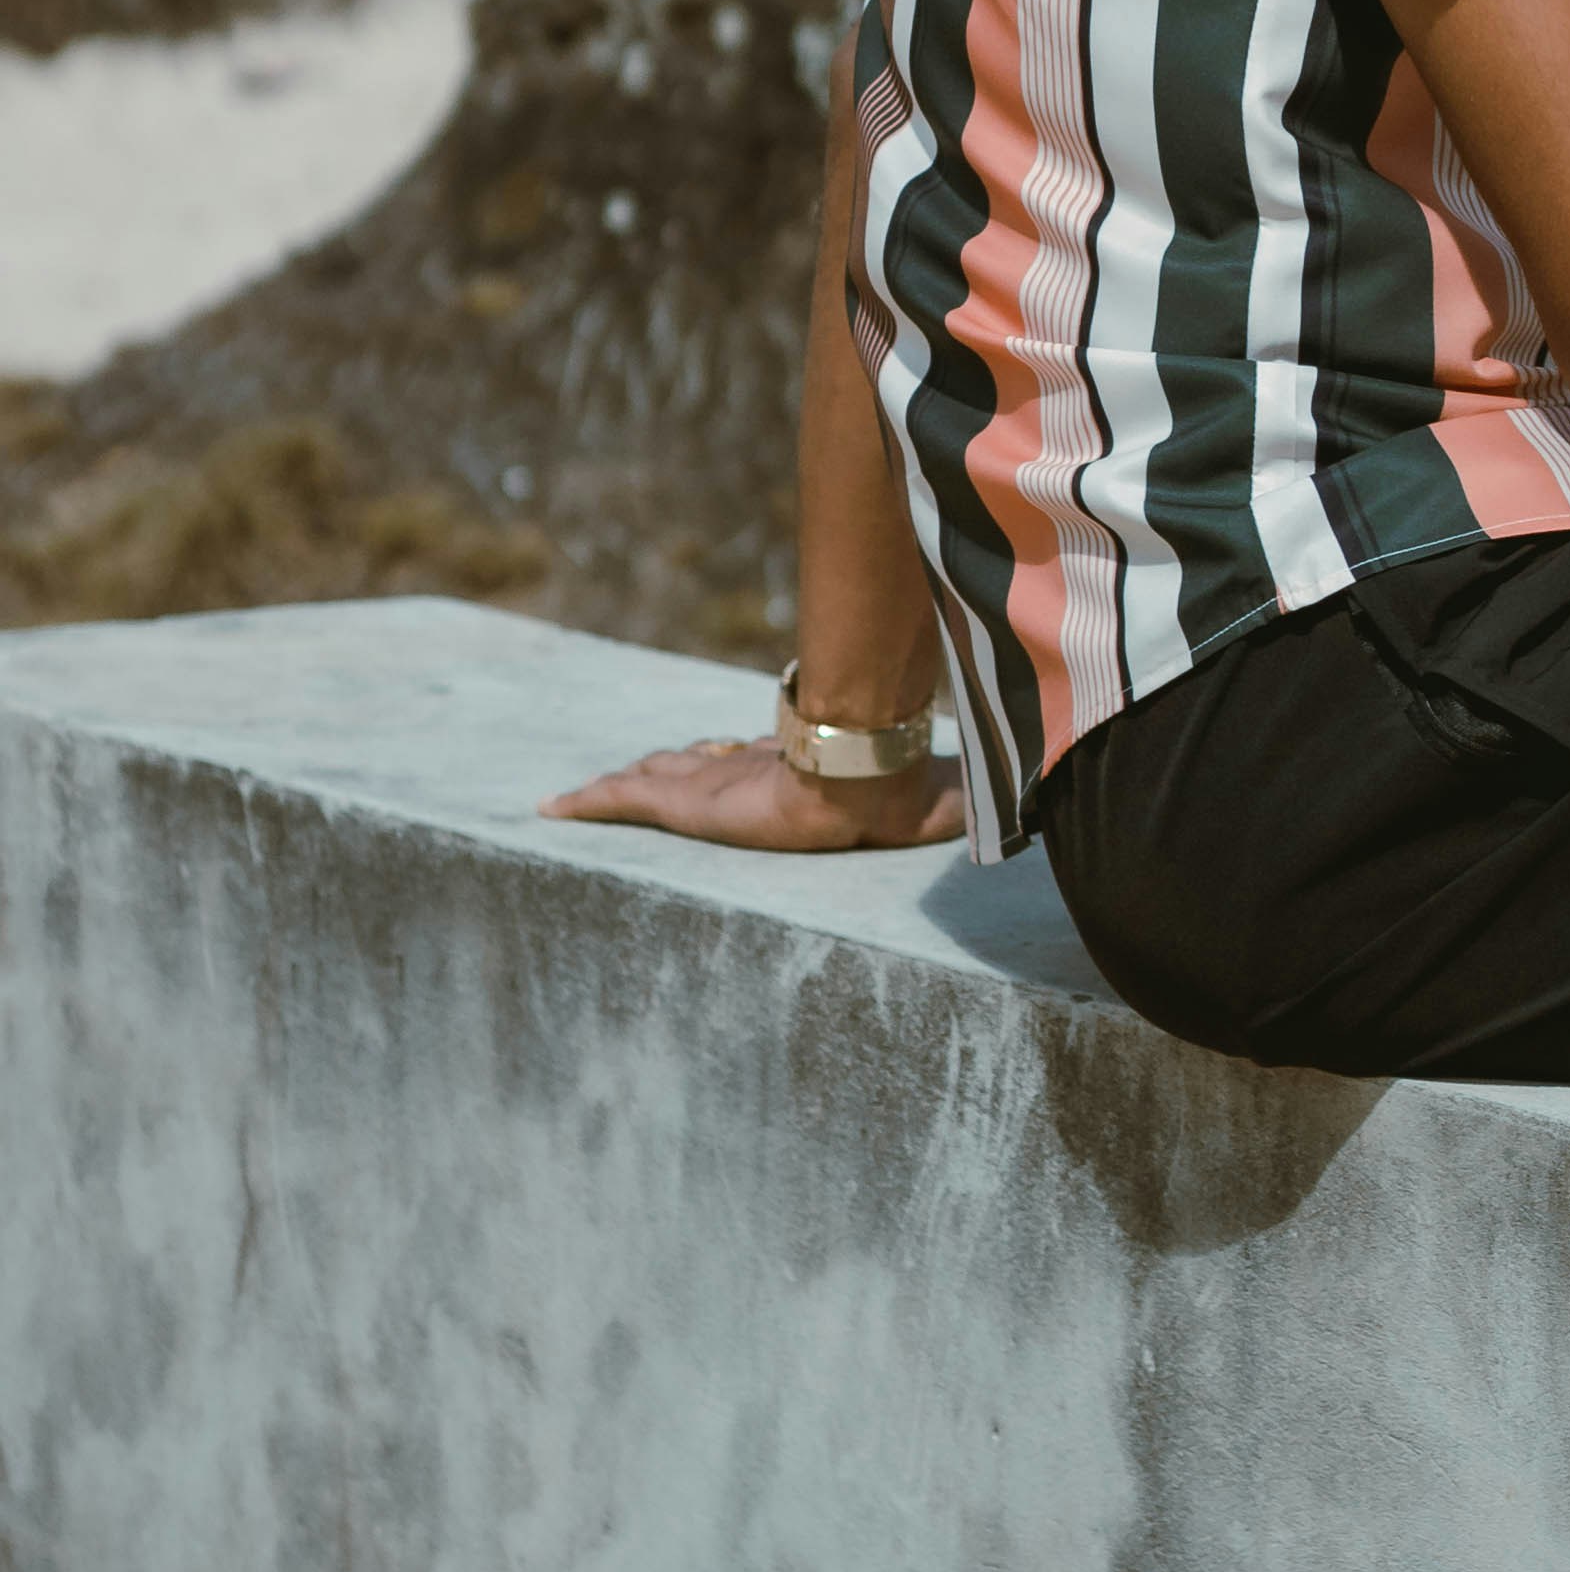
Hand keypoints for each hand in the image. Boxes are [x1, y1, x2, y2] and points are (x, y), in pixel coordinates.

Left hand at [541, 733, 967, 853]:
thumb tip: (1016, 817)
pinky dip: (587, 803)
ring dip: (623, 786)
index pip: (751, 757)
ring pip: (652, 779)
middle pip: (694, 762)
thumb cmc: (896, 792)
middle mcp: (746, 765)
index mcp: (794, 769)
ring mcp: (711, 780)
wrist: (860, 781)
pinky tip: (551, 811)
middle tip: (639, 772)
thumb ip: (960, 805)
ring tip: (583, 797)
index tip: (718, 754)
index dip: (729, 756)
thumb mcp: (930, 803)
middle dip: (667, 766)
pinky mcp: (684, 801)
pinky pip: (623, 800)